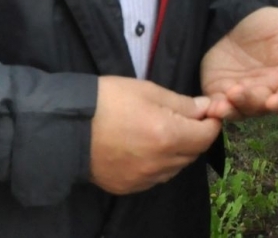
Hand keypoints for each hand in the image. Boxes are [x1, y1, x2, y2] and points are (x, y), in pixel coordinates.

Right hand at [88, 76, 222, 194]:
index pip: (207, 136)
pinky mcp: (128, 187)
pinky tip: (146, 148)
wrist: (67, 127)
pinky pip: (155, 178)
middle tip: (184, 118)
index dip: (211, 122)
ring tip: (162, 131)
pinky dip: (159, 164)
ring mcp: (143, 179)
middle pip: (193, 153)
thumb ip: (181, 103)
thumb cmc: (108, 100)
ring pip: (175, 167)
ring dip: (178, 151)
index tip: (206, 112)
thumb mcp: (148, 91)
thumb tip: (207, 108)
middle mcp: (160, 163)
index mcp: (168, 136)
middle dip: (195, 136)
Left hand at [199, 7, 277, 120]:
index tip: (275, 101)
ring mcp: (243, 98)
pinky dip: (215, 111)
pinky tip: (210, 106)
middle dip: (252, 102)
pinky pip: (219, 110)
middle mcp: (267, 93)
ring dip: (234, 108)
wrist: (232, 19)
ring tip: (224, 100)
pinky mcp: (219, 96)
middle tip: (239, 91)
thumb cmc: (264, 23)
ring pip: (241, 112)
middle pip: (264, 109)